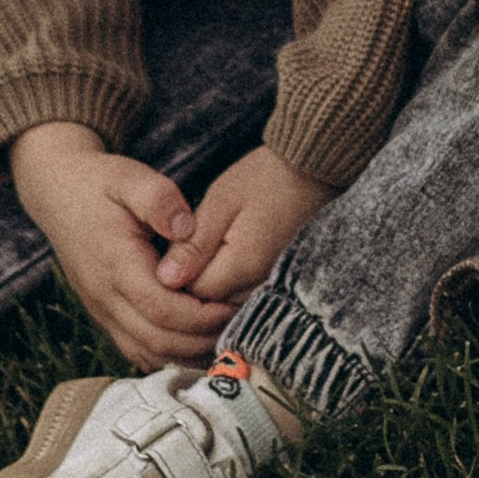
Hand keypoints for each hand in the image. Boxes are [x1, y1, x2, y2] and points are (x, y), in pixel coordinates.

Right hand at [9, 124, 236, 369]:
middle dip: (201, 340)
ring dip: (186, 353)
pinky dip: (166, 354)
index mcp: (115, 264)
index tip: (234, 307)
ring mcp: (101, 310)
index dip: (201, 316)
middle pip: (157, 340)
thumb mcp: (129, 176)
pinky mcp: (103, 314)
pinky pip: (134, 349)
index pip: (162, 309)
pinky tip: (193, 344)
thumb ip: (159, 199)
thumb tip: (187, 227)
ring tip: (222, 338)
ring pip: (145, 353)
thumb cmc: (98, 182)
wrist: (56, 192)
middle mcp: (104, 296)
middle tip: (238, 327)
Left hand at [155, 144, 331, 305]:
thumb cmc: (265, 179)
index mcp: (243, 266)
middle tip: (194, 242)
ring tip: (214, 243)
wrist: (313, 172)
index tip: (175, 247)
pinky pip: (244, 296)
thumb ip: (194, 244)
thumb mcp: (222, 202)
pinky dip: (232, 280)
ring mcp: (272, 288)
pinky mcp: (279, 283)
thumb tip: (165, 280)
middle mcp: (260, 287)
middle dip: (195, 281)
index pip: (193, 294)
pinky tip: (230, 252)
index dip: (177, 275)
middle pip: (211, 305)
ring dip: (214, 280)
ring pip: (227, 303)